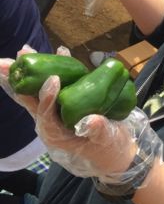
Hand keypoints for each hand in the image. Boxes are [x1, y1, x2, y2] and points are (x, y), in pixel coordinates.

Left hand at [1, 47, 162, 182]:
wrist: (112, 153)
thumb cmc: (109, 151)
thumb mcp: (107, 143)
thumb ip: (99, 132)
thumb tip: (92, 121)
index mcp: (57, 136)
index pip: (46, 116)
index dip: (47, 98)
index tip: (53, 79)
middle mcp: (51, 122)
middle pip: (32, 100)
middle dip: (18, 82)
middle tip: (6, 63)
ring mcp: (57, 111)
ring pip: (40, 90)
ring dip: (32, 70)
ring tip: (24, 50)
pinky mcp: (67, 103)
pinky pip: (58, 85)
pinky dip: (57, 67)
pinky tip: (60, 51)